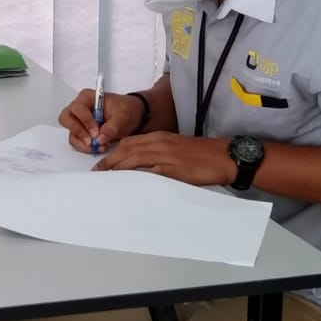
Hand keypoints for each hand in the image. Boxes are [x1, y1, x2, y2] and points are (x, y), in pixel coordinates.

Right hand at [60, 88, 145, 154]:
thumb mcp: (122, 117)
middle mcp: (79, 108)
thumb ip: (111, 128)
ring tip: (100, 146)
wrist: (132, 117)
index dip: (85, 121)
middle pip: (66, 119)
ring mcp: (79, 121)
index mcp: (87, 97)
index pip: (78, 108)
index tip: (96, 132)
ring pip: (71, 133)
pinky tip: (99, 147)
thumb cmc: (125, 110)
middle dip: (78, 132)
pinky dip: (86, 147)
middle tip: (91, 142)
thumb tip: (100, 139)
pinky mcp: (81, 132)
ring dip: (83, 143)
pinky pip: (77, 141)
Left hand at [94, 132, 234, 186]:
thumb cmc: (201, 154)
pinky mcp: (173, 168)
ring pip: (134, 158)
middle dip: (110, 159)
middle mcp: (159, 143)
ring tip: (105, 176)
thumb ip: (159, 153)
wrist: (223, 156)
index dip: (114, 151)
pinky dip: (137, 176)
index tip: (103, 161)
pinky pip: (151, 171)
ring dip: (117, 167)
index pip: (130, 142)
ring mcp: (166, 155)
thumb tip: (143, 165)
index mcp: (160, 137)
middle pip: (127, 149)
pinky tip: (128, 183)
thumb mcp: (176, 148)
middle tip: (97, 171)